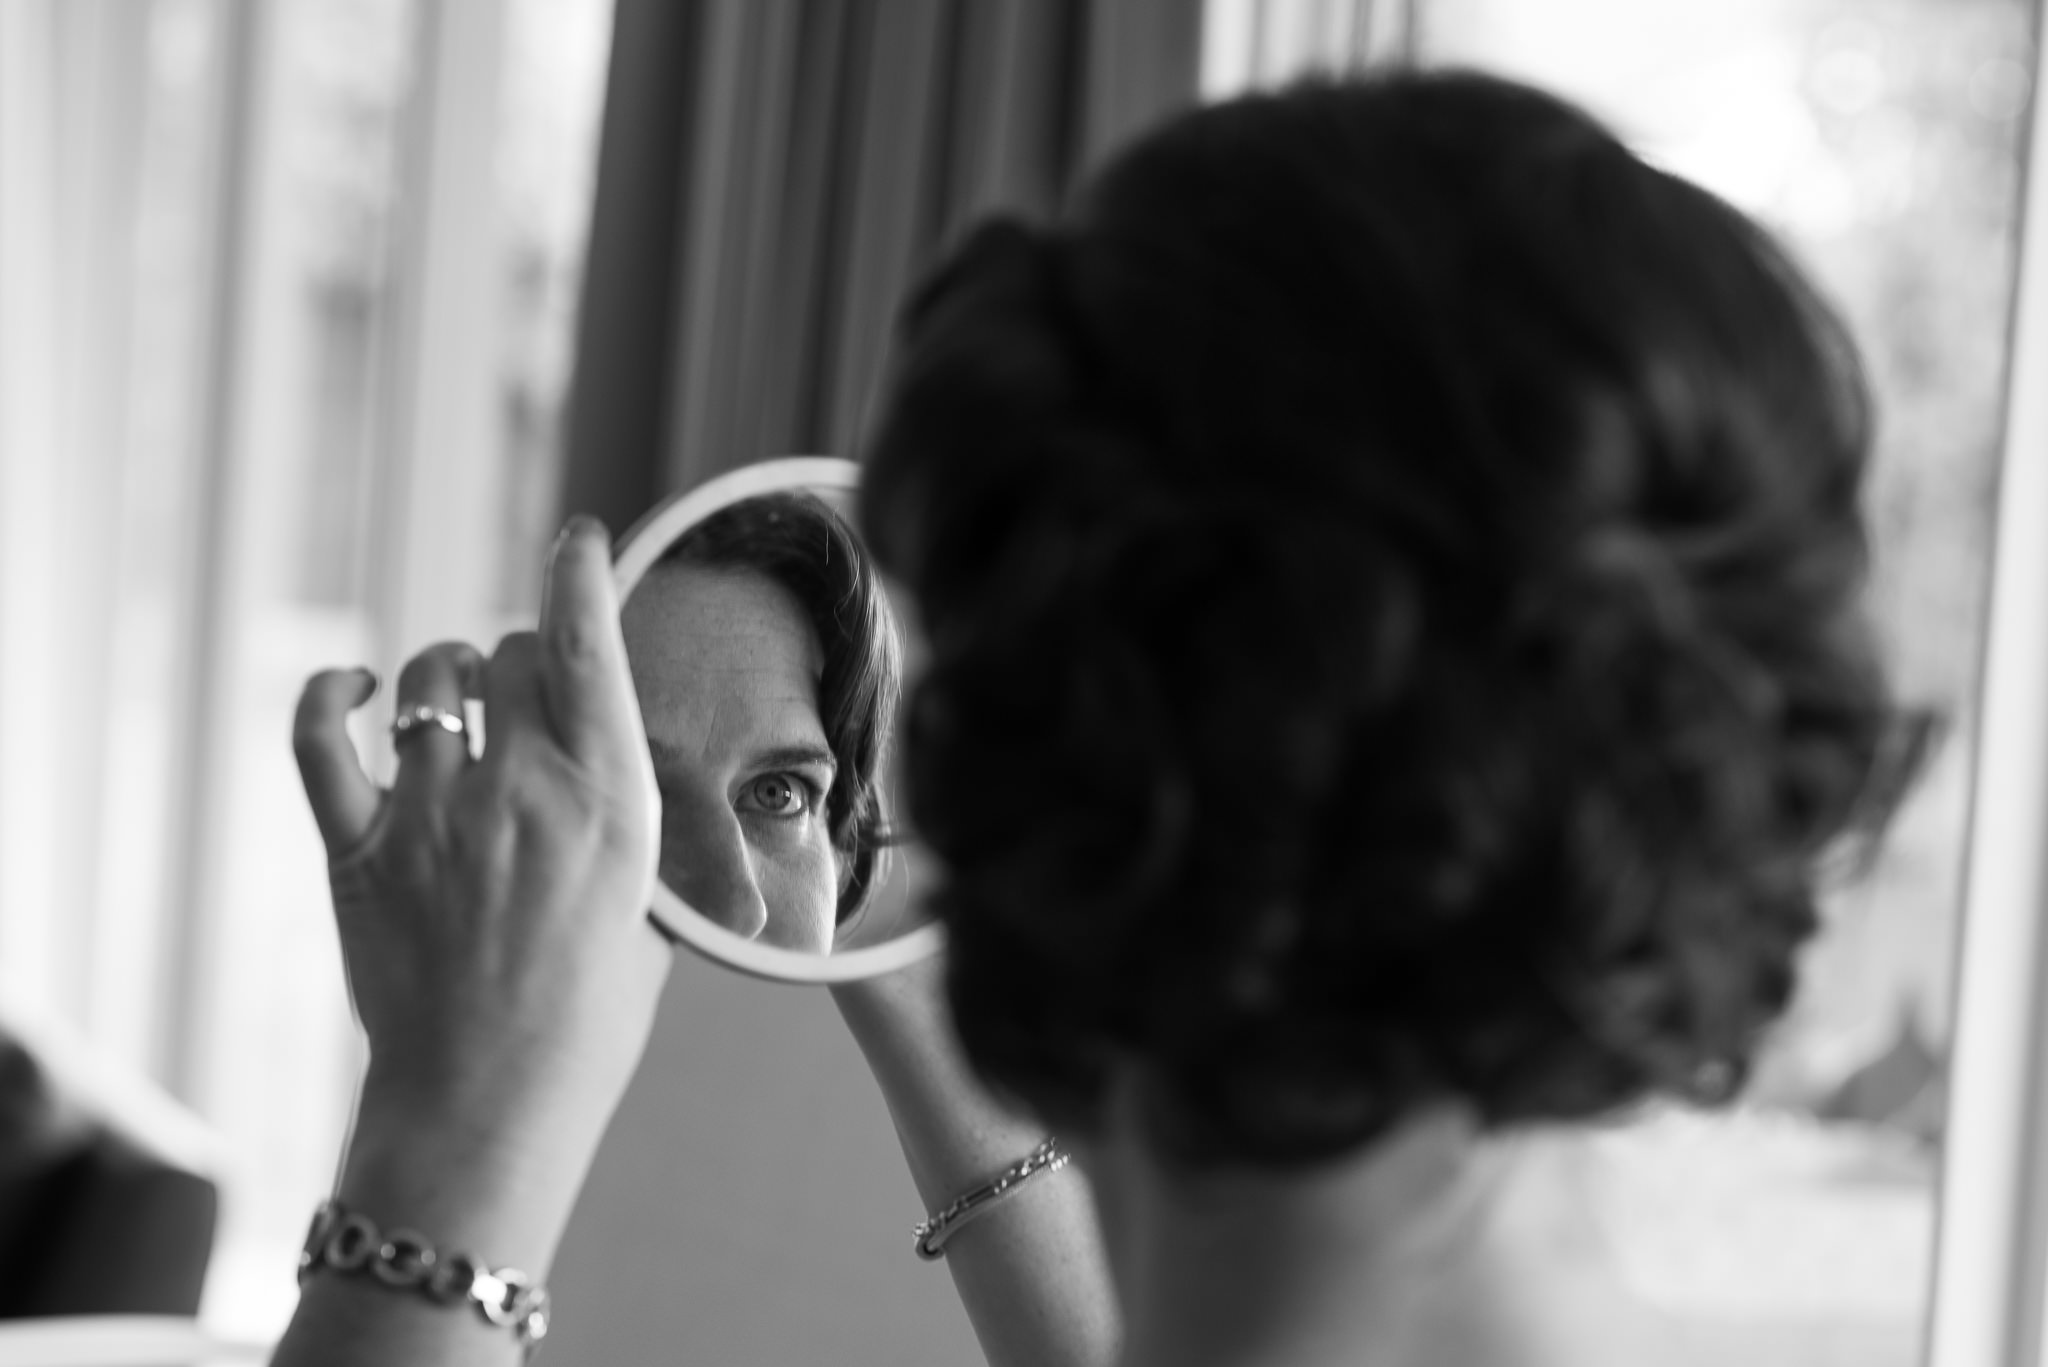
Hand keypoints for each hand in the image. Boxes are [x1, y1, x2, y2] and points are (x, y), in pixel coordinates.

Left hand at [291, 517, 669, 1177]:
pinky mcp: (358, 850)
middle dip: (515, 661)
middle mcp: (520, 791)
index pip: (587, 645)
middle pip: (506, 657)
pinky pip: (321, 736)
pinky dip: (330, 696)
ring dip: (441, 679)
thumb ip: (627, 826)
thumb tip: (609, 771)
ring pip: (425, 682)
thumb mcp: (649, 908)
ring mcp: (432, 816)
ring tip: (450, 708)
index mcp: (608, 801)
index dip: (578, 571)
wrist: (492, 1102)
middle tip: (520, 703)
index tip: (577, 535)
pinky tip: (349, 690)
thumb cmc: (590, 1019)